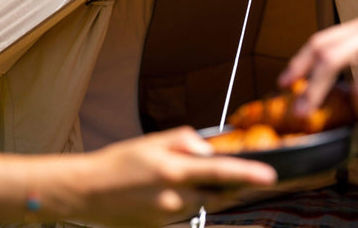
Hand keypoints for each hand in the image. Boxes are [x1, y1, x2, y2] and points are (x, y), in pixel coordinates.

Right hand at [73, 127, 276, 225]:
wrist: (86, 191)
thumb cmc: (120, 160)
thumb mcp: (154, 140)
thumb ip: (187, 141)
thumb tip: (210, 152)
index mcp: (173, 170)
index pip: (220, 172)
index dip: (248, 174)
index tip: (271, 175)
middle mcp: (173, 197)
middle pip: (217, 196)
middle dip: (231, 188)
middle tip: (239, 179)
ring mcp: (166, 217)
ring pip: (202, 206)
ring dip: (206, 194)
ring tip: (186, 180)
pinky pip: (185, 215)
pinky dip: (186, 203)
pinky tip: (166, 192)